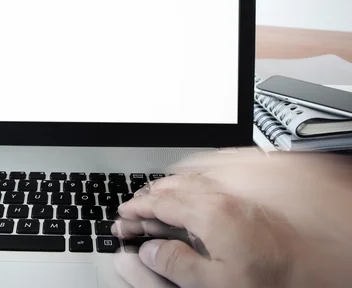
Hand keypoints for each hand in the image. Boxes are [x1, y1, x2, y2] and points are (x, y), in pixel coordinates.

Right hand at [113, 153, 351, 287]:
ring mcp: (239, 191)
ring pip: (193, 174)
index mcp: (209, 214)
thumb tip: (150, 249)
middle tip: (135, 206)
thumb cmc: (273, 277)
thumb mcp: (216, 283)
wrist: (319, 263)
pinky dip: (197, 172)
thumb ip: (176, 264)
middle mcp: (222, 196)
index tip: (124, 212)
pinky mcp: (252, 191)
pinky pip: (216, 167)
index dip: (137, 207)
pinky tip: (195, 177)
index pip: (160, 203)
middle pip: (173, 185)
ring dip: (170, 182)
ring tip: (157, 192)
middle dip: (149, 194)